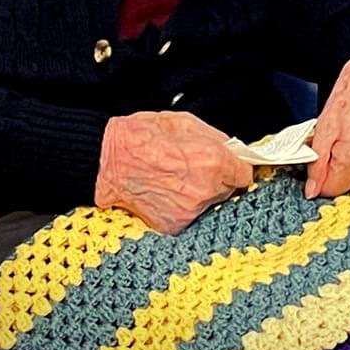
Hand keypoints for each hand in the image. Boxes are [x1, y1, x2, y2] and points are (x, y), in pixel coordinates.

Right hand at [95, 110, 253, 233]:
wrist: (104, 162)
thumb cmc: (140, 137)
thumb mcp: (183, 122)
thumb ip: (214, 137)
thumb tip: (230, 149)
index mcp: (212, 161)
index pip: (244, 174)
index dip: (236, 167)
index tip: (229, 166)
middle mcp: (205, 191)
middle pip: (228, 191)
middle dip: (217, 181)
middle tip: (194, 170)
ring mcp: (189, 213)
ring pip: (208, 206)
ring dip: (199, 196)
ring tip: (175, 181)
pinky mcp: (172, 227)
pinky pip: (188, 218)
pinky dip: (181, 209)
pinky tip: (165, 195)